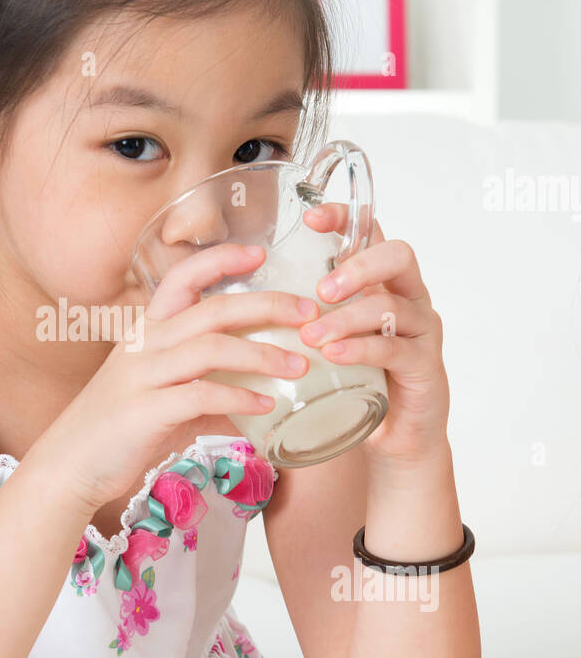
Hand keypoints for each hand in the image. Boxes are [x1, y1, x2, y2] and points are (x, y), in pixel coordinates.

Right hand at [36, 243, 319, 511]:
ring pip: (212, 347)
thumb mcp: (160, 395)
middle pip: (213, 309)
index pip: (182, 277)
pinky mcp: (147, 411)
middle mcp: (144, 344)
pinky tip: (267, 405)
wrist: (69, 465)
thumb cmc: (119, 429)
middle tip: (310, 312)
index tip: (261, 252)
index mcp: (145, 330)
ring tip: (300, 364)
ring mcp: (143, 375)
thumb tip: (258, 393)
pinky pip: (202, 394)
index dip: (221, 259)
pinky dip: (240, 396)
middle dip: (267, 305)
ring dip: (263, 354)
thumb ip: (203, 385)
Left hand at [297, 204, 450, 464]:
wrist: (393, 439)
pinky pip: (396, 349)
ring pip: (392, 306)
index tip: (310, 219)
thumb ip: (296, 315)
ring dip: (347, 317)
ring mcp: (421, 331)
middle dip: (357, 266)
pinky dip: (362, 349)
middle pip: (398, 257)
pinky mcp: (425, 366)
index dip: (344, 217)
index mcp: (380, 283)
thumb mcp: (324, 340)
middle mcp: (407, 297)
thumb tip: (233, 298)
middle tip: (322, 289)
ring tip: (312, 335)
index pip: (370, 233)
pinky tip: (335, 355)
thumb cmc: (351, 382)